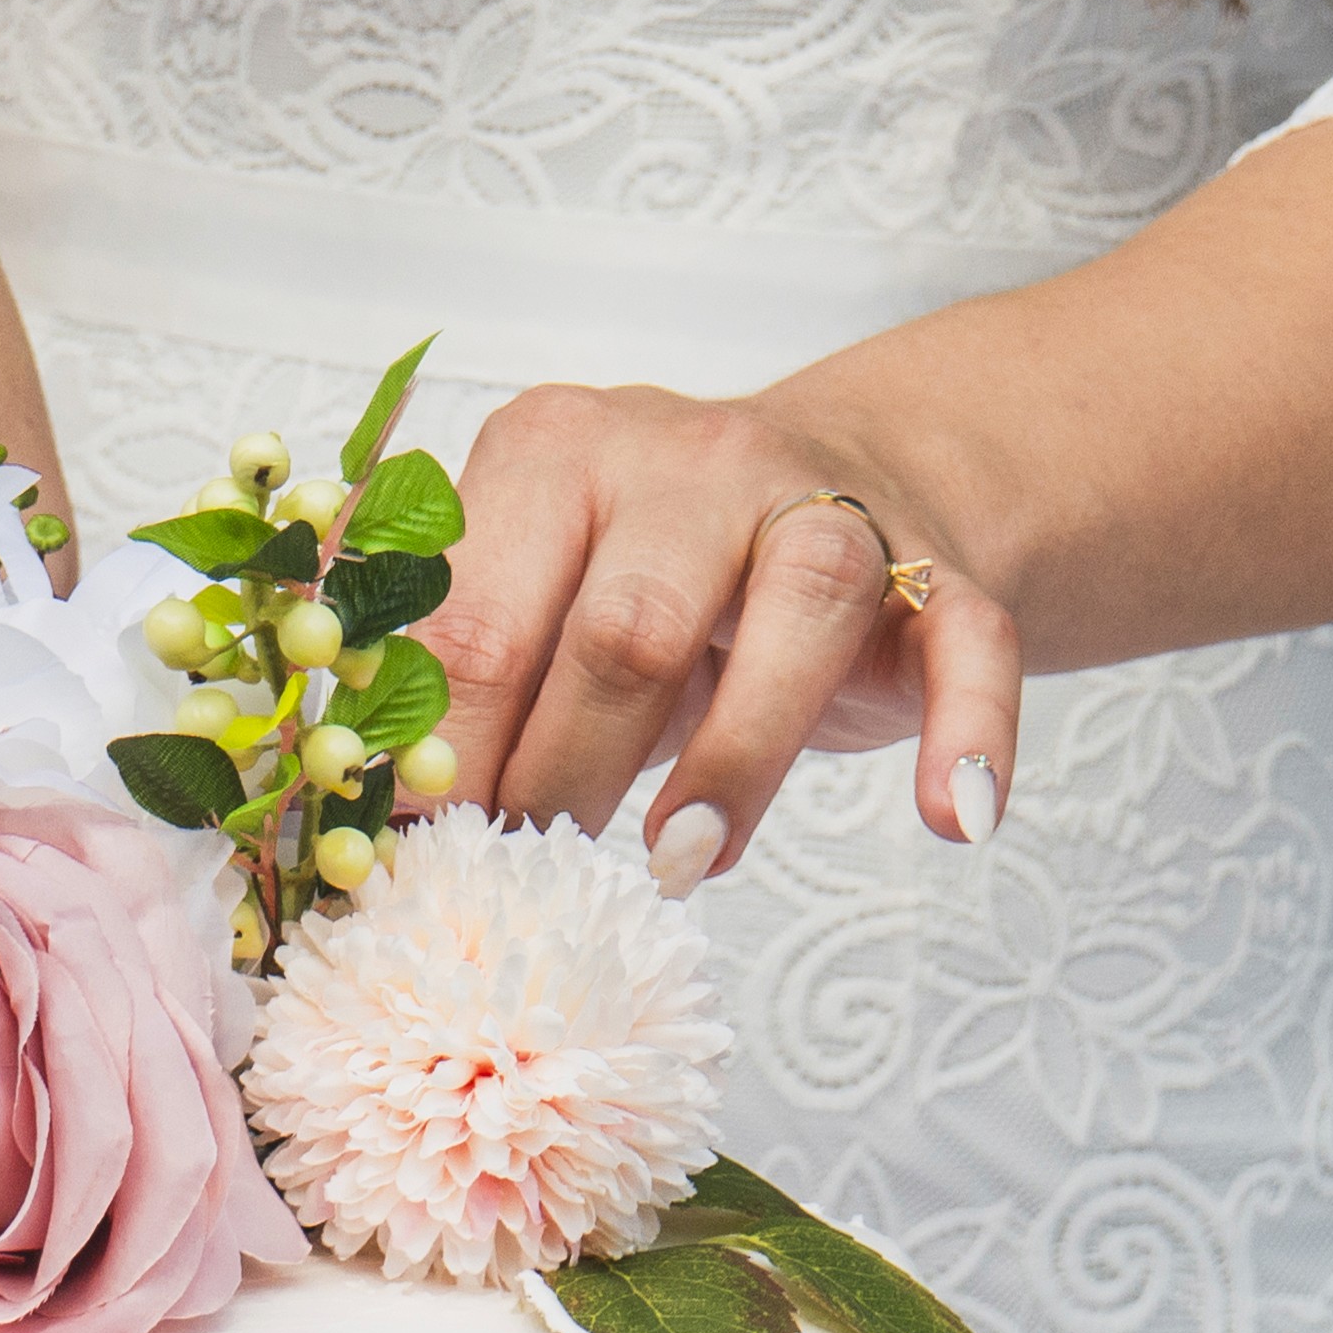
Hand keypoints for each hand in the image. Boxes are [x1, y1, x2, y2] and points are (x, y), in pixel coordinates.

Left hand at [419, 388, 1026, 879]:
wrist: (853, 483)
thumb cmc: (661, 580)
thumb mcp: (545, 599)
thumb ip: (464, 675)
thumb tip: (366, 821)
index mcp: (557, 451)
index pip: (478, 619)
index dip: (446, 758)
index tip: (421, 861)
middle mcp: (693, 458)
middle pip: (624, 628)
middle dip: (566, 776)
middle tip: (533, 880)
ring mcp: (829, 504)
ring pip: (797, 616)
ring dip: (735, 759)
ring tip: (680, 864)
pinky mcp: (940, 572)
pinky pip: (966, 645)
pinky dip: (965, 732)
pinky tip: (948, 820)